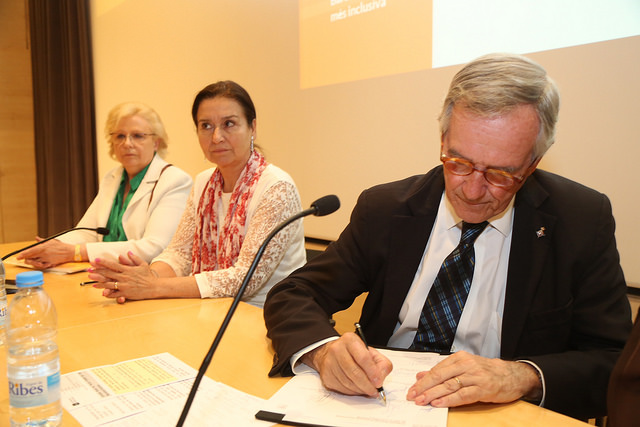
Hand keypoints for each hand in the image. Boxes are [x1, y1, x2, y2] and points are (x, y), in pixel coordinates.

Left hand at [16, 238, 73, 268]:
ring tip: (33, 261)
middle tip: (25, 259)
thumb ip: (42, 240)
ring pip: (35, 263)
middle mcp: (43, 254)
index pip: (29, 251)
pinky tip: (39, 263)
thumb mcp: (51, 241)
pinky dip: (39, 265)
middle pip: (30, 258)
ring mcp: (46, 259)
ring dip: (32, 263)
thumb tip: (36, 238)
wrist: (70, 252)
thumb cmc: (61, 246)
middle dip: (26, 259)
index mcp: (43, 248)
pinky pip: (41, 266)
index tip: (18, 257)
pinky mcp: (50, 263)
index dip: (22, 254)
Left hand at [88, 252, 156, 303]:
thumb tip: (127, 252)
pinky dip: (108, 294)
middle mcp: (124, 277)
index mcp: (127, 270)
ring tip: (91, 282)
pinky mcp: (126, 294)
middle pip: (108, 274)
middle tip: (88, 270)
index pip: (113, 265)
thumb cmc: (148, 276)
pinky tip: (102, 293)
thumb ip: (134, 258)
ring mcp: (124, 286)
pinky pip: (115, 294)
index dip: (103, 262)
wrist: (154, 286)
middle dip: (97, 272)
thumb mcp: (142, 264)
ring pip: (109, 284)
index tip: (95, 260)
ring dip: (99, 283)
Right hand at [302, 332, 392, 397]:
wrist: (331, 353)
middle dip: (367, 385)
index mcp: (350, 340)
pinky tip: (357, 389)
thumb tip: (380, 378)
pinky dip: (352, 392)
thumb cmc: (353, 353)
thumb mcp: (370, 352)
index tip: (378, 382)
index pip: (363, 358)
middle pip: (354, 372)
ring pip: (348, 382)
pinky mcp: (326, 375)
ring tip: (367, 390)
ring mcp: (329, 362)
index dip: (372, 372)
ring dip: (360, 390)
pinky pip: (341, 388)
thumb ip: (381, 363)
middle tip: (374, 391)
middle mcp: (337, 349)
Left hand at [406, 351, 541, 407]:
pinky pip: (462, 395)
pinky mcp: (483, 389)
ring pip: (449, 386)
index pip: (436, 369)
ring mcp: (475, 377)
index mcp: (460, 358)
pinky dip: (449, 400)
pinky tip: (438, 403)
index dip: (422, 380)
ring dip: (433, 394)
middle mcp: (466, 365)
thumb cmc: (486, 371)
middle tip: (412, 395)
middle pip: (440, 376)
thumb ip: (442, 371)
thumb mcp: (463, 366)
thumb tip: (420, 375)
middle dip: (424, 387)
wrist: (512, 375)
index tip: (412, 388)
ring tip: (421, 401)